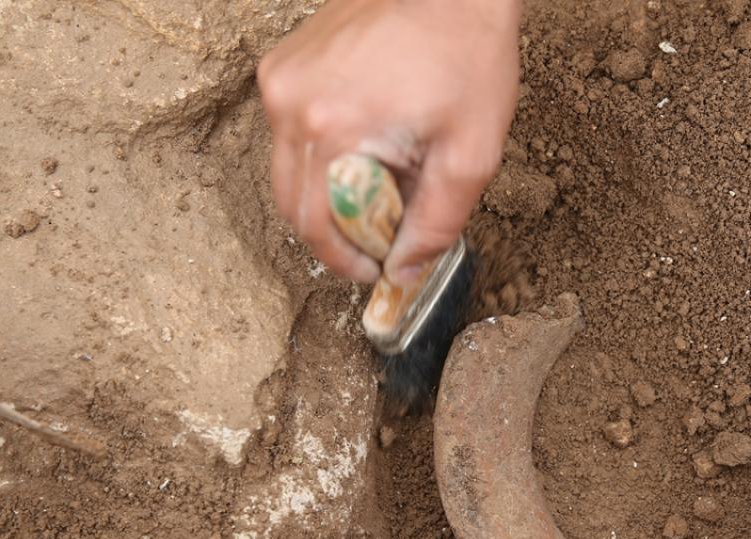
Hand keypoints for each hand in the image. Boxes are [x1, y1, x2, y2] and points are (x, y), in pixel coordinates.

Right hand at [257, 0, 520, 284]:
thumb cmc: (468, 54)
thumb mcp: (470, 153)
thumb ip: (437, 224)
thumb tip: (404, 272)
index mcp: (331, 128)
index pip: (313, 225)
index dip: (344, 259)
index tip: (375, 267)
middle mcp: (290, 103)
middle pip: (292, 202)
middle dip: (335, 230)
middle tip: (380, 234)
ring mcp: (280, 79)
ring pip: (289, 168)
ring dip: (329, 189)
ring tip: (383, 177)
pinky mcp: (282, 63)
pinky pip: (290, 130)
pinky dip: (323, 149)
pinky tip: (368, 135)